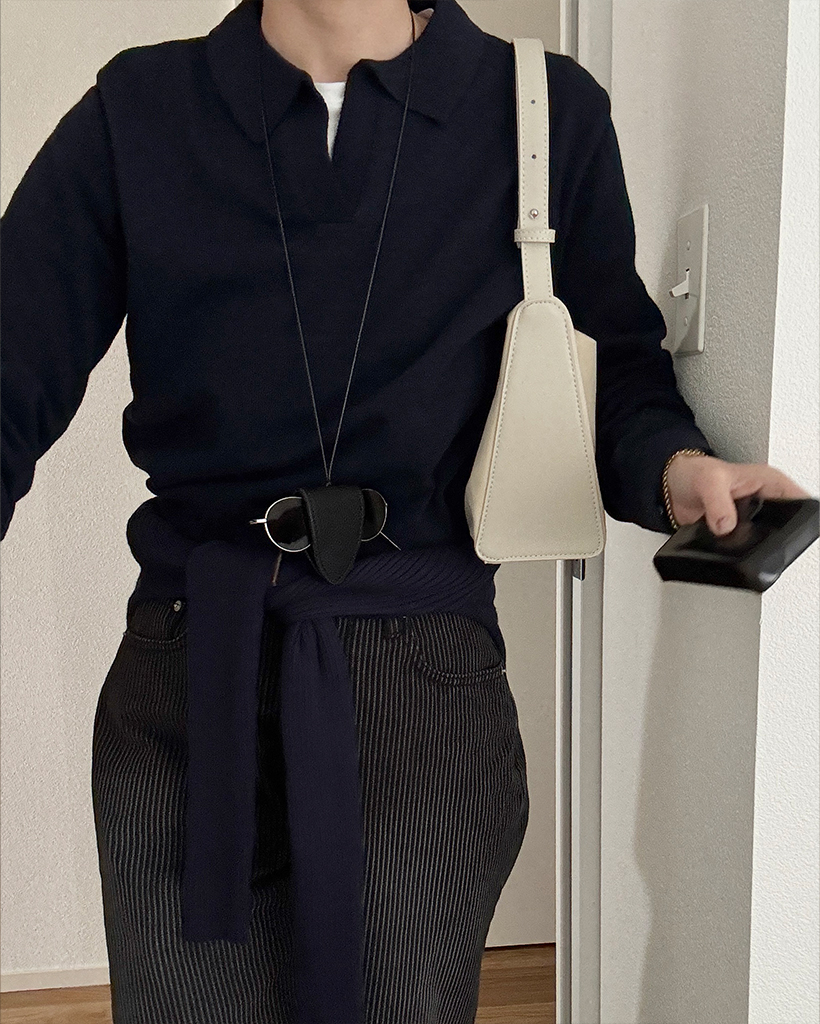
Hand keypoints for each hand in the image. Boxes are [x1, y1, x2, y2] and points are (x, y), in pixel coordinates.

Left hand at [665, 454, 811, 535]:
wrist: (671, 487)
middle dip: (771, 536)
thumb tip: (726, 524)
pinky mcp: (737, 533)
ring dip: (749, 544)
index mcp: (770, 483)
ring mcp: (752, 520)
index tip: (783, 527)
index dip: (798, 515)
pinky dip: (734, 549)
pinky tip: (723, 545)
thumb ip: (718, 502)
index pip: (799, 500)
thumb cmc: (694, 472)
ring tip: (732, 540)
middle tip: (751, 537)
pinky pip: (743, 547)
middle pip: (784, 526)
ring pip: (763, 540)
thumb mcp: (709, 480)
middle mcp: (765, 502)